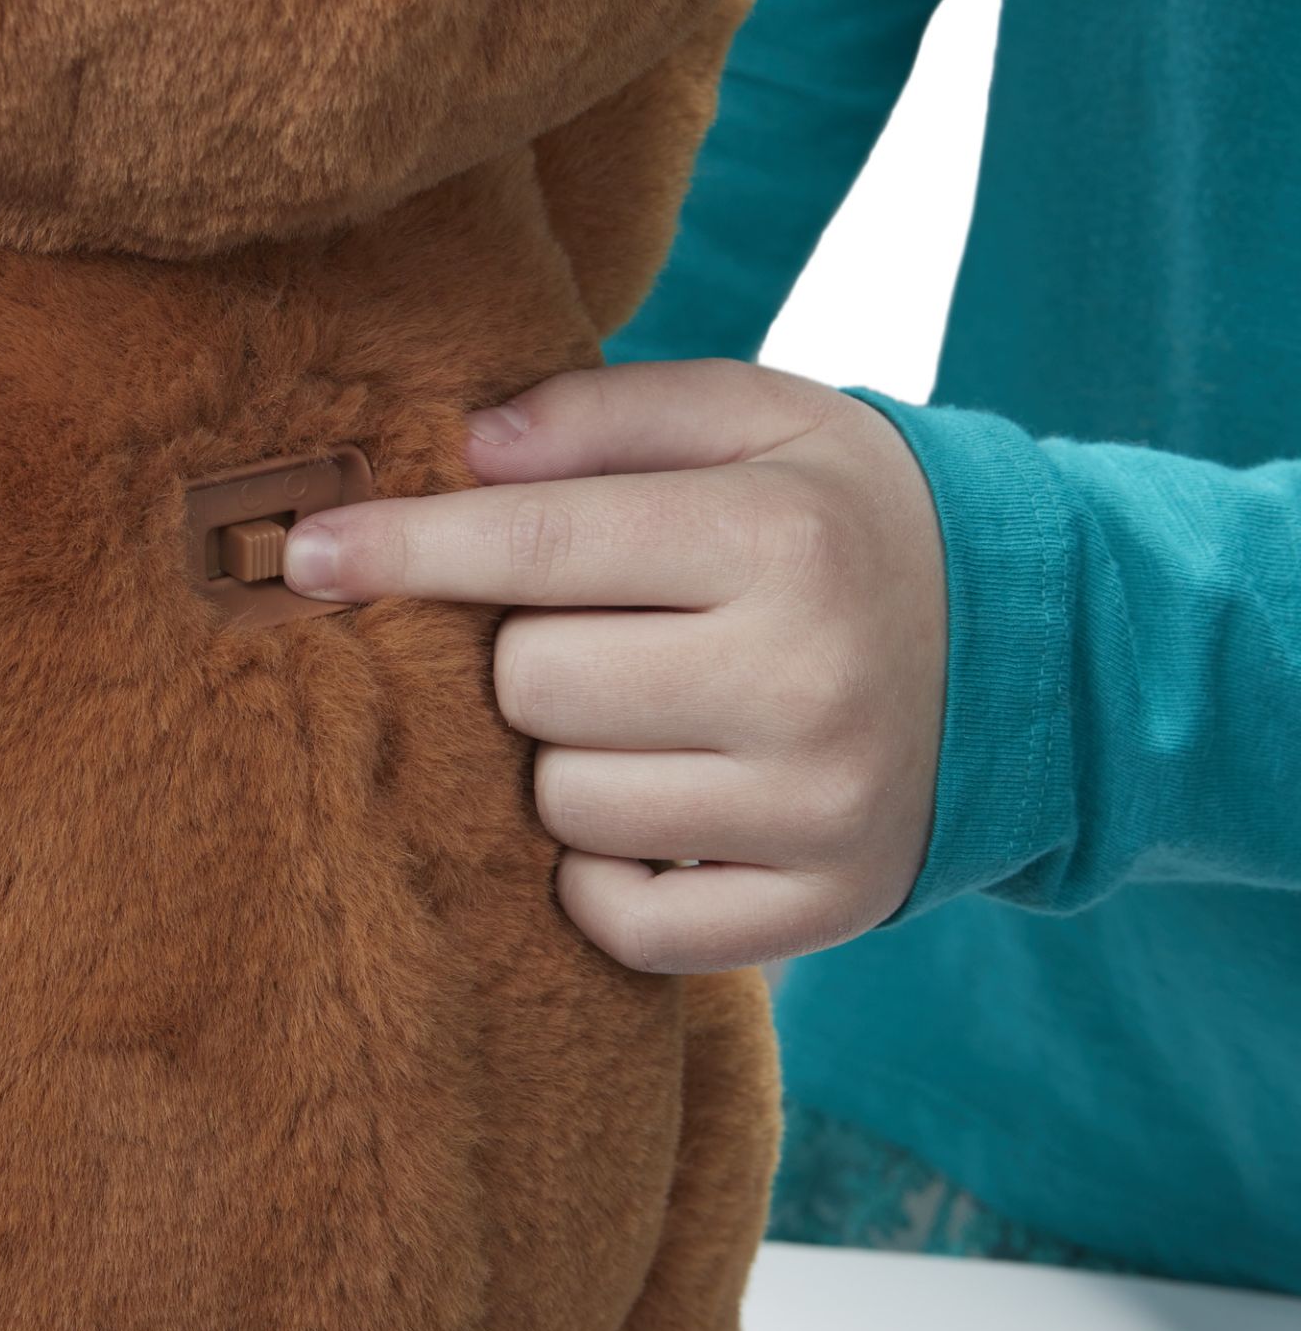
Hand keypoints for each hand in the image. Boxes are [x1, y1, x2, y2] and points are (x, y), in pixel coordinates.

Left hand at [283, 361, 946, 972]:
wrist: (1028, 653)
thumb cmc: (850, 520)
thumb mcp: (760, 417)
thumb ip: (608, 411)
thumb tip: (465, 451)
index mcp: (778, 539)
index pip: (536, 544)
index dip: (401, 547)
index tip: (301, 554)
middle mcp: (803, 682)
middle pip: (530, 687)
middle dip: (524, 655)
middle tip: (599, 629)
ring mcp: (814, 813)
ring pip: (562, 805)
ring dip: (567, 756)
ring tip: (649, 710)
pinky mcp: (820, 909)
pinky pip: (622, 919)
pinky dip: (601, 870)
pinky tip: (657, 803)